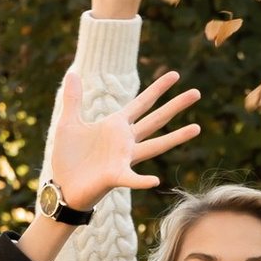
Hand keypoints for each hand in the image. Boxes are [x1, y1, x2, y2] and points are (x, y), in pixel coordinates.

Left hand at [46, 65, 200, 209]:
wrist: (63, 187)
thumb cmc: (68, 158)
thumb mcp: (69, 123)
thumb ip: (73, 99)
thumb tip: (72, 73)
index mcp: (116, 126)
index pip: (142, 103)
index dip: (158, 89)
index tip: (175, 75)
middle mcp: (125, 141)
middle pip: (156, 120)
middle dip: (175, 106)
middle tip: (197, 93)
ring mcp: (123, 159)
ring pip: (156, 146)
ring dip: (176, 138)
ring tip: (197, 128)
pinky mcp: (115, 176)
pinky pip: (131, 179)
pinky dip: (142, 181)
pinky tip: (155, 180)